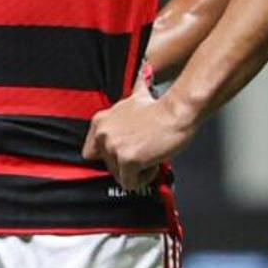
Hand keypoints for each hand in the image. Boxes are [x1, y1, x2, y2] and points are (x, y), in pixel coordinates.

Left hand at [81, 91, 197, 192]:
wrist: (177, 111)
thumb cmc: (161, 109)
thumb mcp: (134, 102)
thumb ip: (124, 108)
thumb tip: (137, 83)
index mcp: (101, 121)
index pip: (90, 152)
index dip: (110, 156)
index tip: (122, 154)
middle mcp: (103, 134)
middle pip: (108, 166)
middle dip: (127, 163)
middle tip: (143, 152)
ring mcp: (114, 148)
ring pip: (119, 176)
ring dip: (136, 171)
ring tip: (150, 155)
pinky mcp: (127, 160)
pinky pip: (130, 183)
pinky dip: (143, 179)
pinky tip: (153, 163)